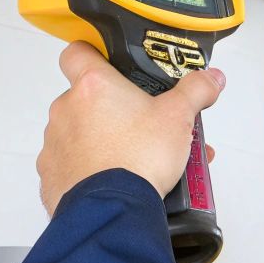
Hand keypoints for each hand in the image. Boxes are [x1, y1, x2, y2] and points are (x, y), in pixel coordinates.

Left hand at [36, 42, 225, 215]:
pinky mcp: (52, 175)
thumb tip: (211, 78)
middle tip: (142, 127)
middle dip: (112, 111)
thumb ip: (196, 91)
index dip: (91, 54)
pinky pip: (70, 166)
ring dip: (102, 141)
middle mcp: (66, 110)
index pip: (76, 52)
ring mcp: (55, 144)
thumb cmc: (138, 158)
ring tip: (136, 160)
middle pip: (85, 99)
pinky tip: (115, 180)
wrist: (113, 210)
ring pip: (78, 134)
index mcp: (92, 86)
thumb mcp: (178, 117)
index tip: (107, 64)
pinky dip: (89, 170)